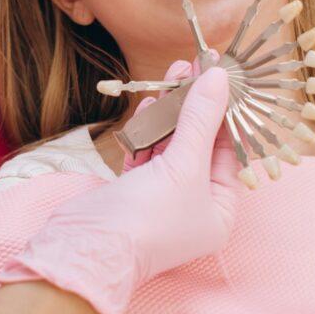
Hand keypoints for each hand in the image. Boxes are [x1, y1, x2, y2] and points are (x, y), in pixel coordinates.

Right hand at [0, 60, 241, 313]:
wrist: (86, 247)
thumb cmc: (146, 217)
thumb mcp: (182, 165)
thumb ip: (200, 118)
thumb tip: (219, 77)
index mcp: (218, 212)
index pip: (228, 152)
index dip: (223, 112)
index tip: (219, 76)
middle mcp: (193, 207)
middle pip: (198, 146)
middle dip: (192, 106)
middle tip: (191, 66)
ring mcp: (160, 200)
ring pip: (169, 146)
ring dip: (168, 113)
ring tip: (170, 74)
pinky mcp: (131, 192)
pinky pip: (145, 155)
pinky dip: (146, 132)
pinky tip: (148, 104)